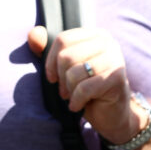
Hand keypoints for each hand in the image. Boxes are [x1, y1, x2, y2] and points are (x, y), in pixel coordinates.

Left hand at [27, 26, 138, 143]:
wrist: (111, 114)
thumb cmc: (86, 89)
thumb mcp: (65, 69)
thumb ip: (48, 51)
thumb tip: (33, 35)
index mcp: (95, 35)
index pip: (63, 39)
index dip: (51, 61)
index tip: (52, 77)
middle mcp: (107, 42)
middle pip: (67, 56)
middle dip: (61, 78)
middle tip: (66, 90)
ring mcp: (115, 59)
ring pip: (74, 72)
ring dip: (70, 90)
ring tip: (74, 96)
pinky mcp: (117, 78)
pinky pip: (84, 88)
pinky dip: (76, 100)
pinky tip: (78, 105)